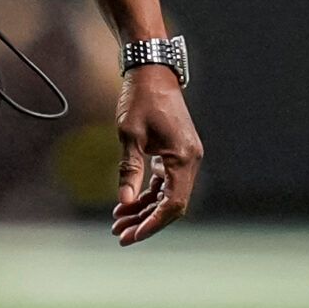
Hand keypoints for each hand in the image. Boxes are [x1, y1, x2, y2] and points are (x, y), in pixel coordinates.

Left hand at [111, 65, 202, 245]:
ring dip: (145, 209)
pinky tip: (127, 203)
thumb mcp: (130, 134)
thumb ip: (129, 169)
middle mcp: (190, 159)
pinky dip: (148, 194)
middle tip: (119, 234)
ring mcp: (185, 156)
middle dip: (146, 221)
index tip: (131, 236)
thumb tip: (124, 201)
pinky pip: (165, 182)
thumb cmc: (141, 98)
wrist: (152, 71)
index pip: (173, 204)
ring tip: (118, 221)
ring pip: (167, 195)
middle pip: (172, 204)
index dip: (152, 224)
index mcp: (183, 157)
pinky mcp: (176, 153)